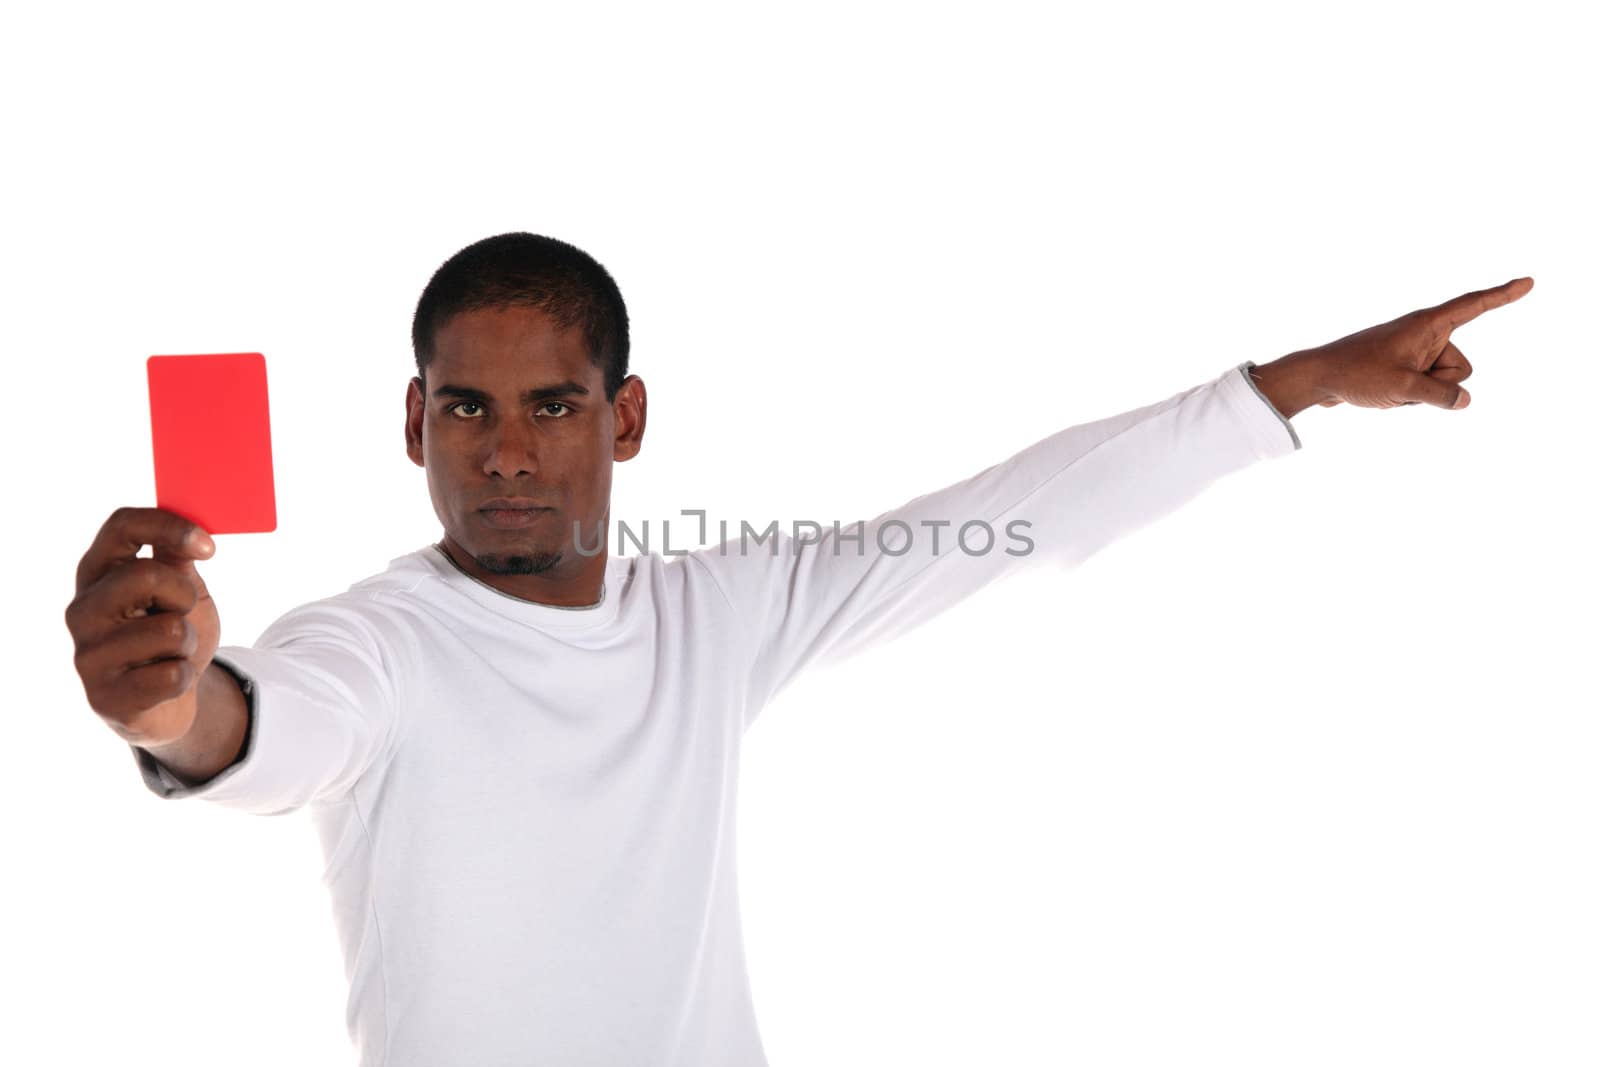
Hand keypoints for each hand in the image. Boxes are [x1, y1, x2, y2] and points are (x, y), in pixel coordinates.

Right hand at [65, 507, 221, 746]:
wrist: (168, 703)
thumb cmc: (172, 637)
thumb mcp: (181, 592)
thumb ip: (177, 560)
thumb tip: (185, 531)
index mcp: (98, 574)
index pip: (121, 526)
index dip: (169, 527)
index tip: (209, 547)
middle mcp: (83, 610)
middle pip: (147, 576)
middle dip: (185, 596)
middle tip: (183, 614)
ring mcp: (88, 655)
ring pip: (169, 630)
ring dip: (188, 643)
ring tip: (171, 654)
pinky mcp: (105, 697)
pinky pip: (173, 674)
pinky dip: (184, 677)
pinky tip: (164, 683)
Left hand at [1255, 277, 1533, 415]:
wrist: (1318, 378)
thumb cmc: (1356, 374)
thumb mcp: (1403, 388)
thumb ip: (1441, 395)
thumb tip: (1464, 400)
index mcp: (1427, 325)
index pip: (1473, 306)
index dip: (1503, 295)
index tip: (1529, 282)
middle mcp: (1425, 334)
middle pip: (1461, 368)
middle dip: (1439, 384)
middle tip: (1399, 380)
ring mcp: (1415, 353)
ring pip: (1443, 384)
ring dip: (1422, 394)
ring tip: (1387, 387)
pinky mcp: (1406, 368)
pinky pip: (1425, 390)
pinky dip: (1410, 398)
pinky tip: (1384, 394)